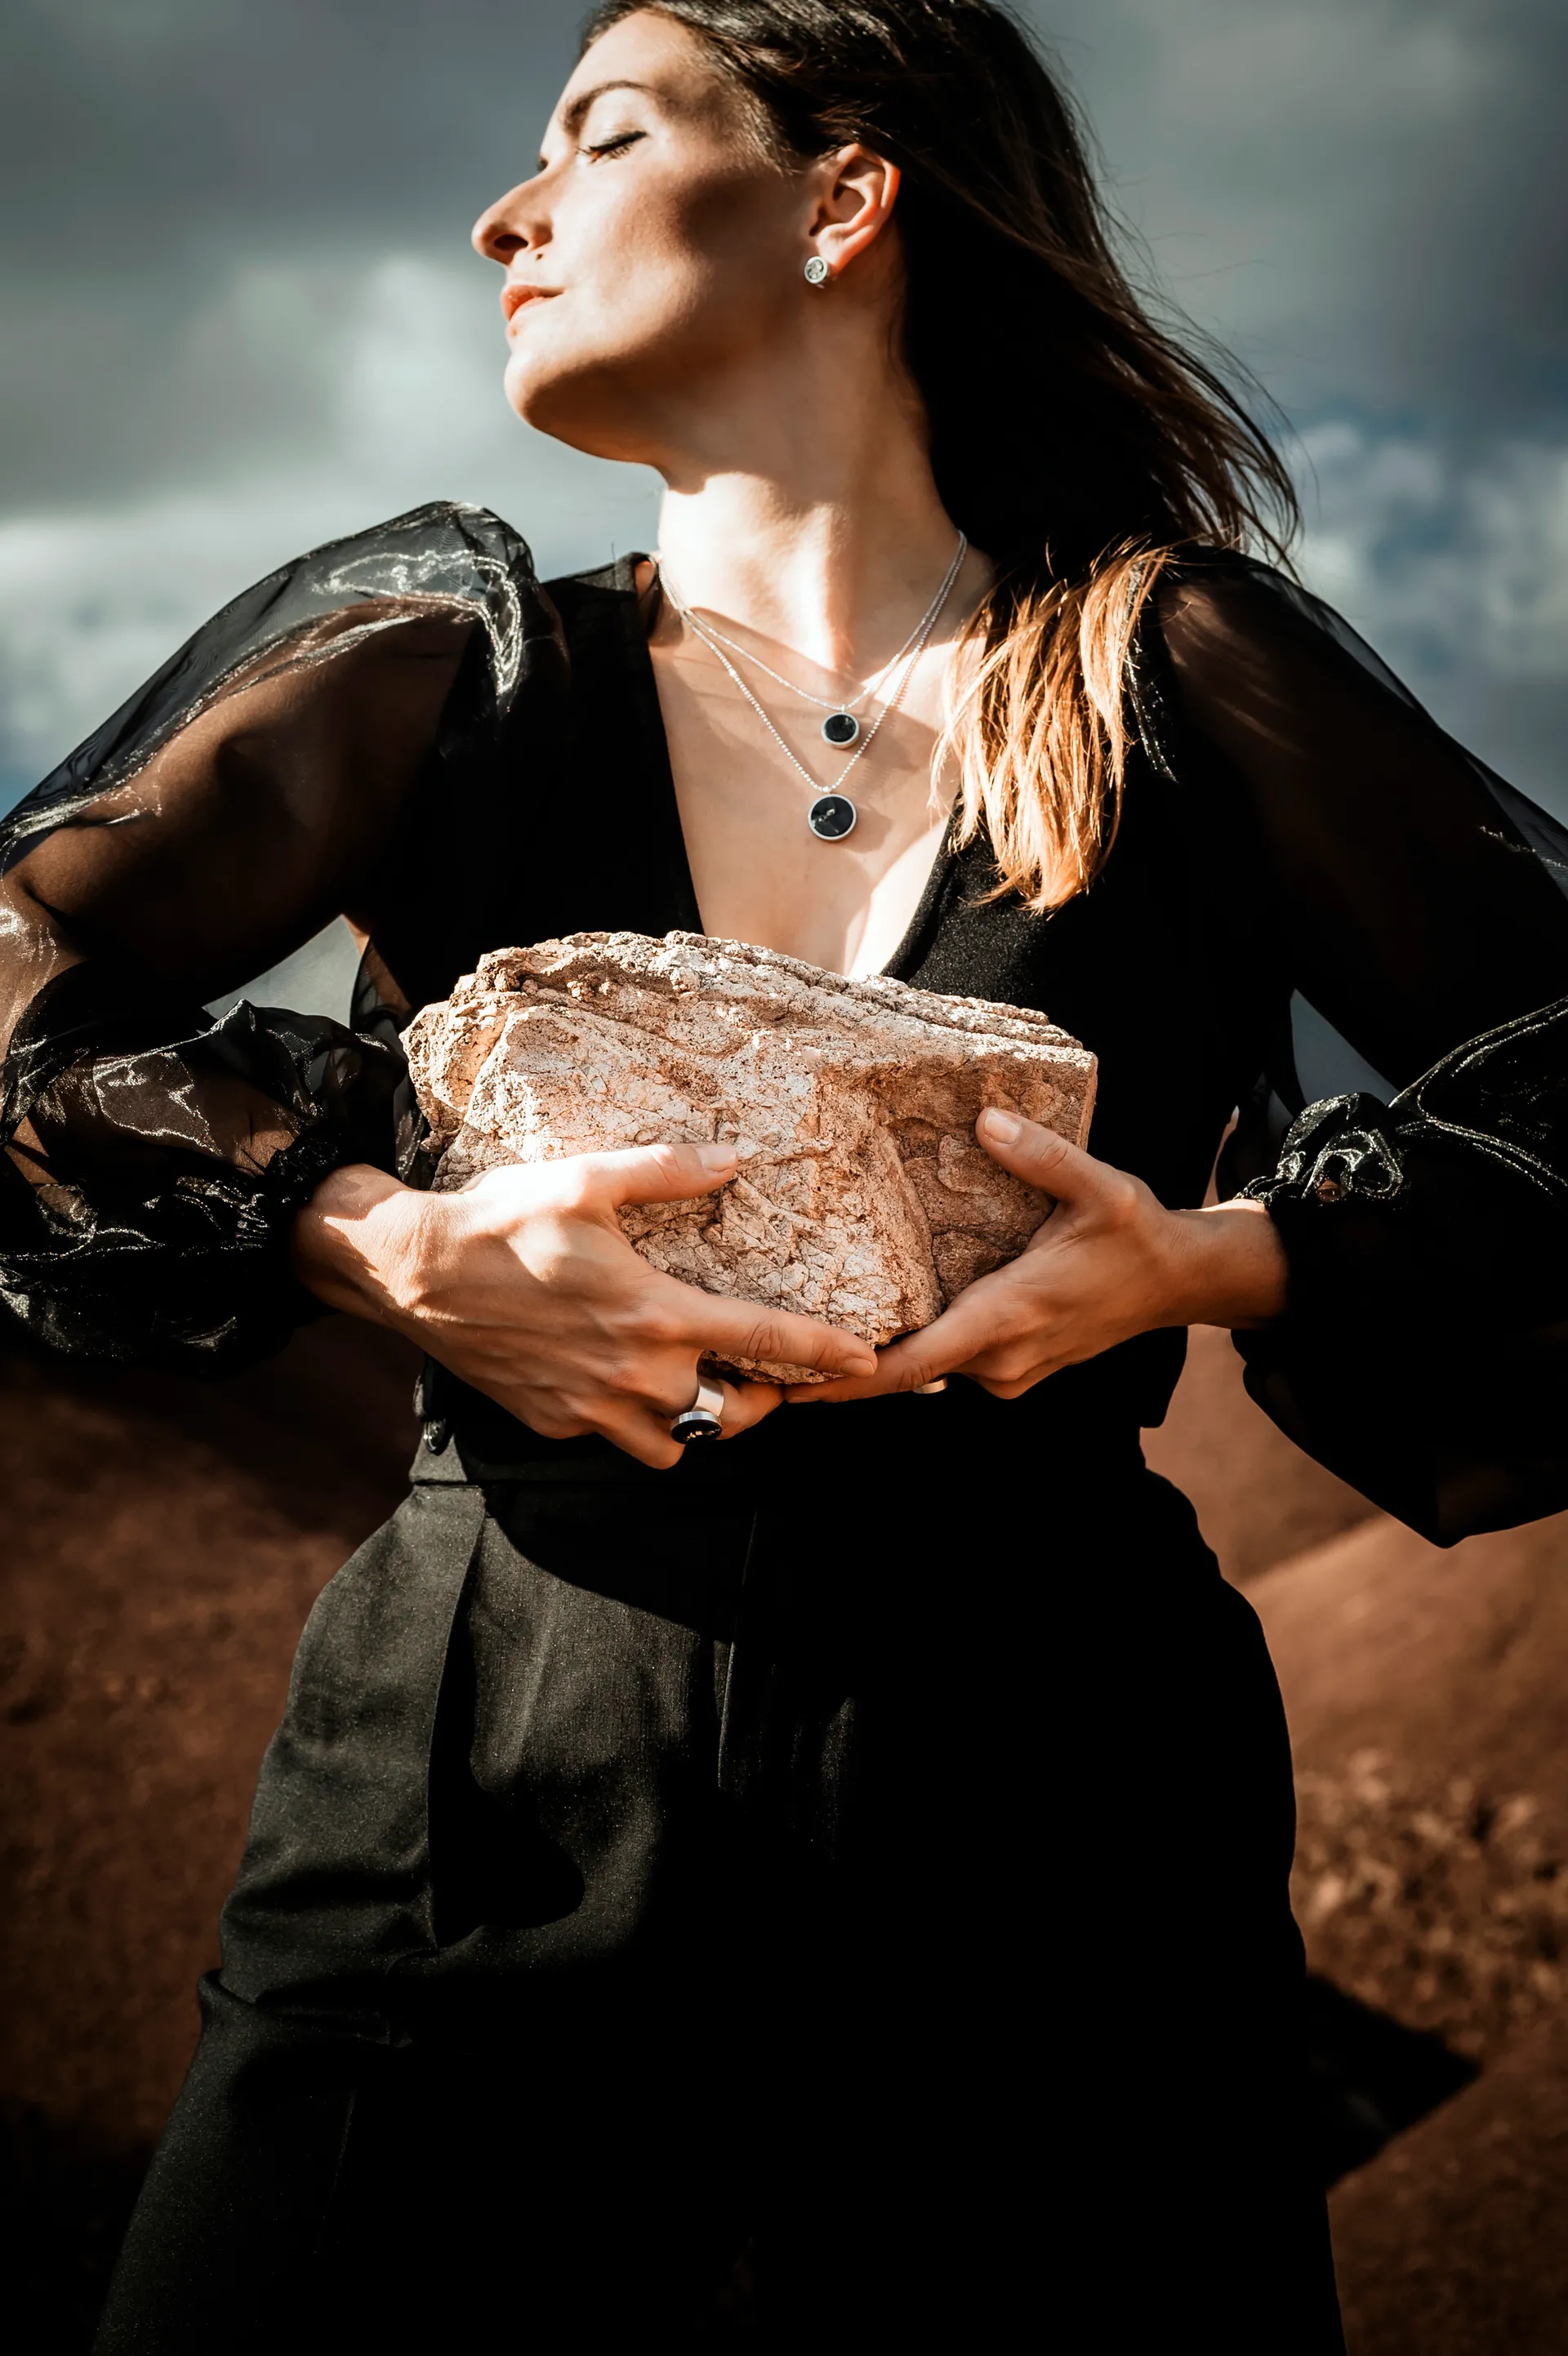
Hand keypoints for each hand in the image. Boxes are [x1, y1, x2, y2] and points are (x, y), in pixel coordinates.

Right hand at [293, 1140, 875, 1468]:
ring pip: (680, 1444)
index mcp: (654, 1312)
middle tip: (767, 1375)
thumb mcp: (587, 1180)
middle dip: (763, 1402)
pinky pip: (618, 1440)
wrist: (417, 1273)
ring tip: (703, 1388)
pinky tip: (630, 1385)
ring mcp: (592, 1408)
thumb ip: (667, 1171)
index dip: (822, 1354)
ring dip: (703, 1424)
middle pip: (734, 1415)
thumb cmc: (504, 1221)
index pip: (762, 1340)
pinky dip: (638, 1424)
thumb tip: (733, 1158)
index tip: (866, 1362)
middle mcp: (633, 1372)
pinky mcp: (556, 1424)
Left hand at [787, 1107, 1287, 1405]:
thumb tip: (984, 1119)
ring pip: (929, 1373)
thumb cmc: (1135, 1235)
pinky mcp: (1015, 1368)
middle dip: (842, 1372)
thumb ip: (1039, 1154)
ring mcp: (1009, 1370)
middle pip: (906, 1377)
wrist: (1180, 1282)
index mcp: (1009, 1314)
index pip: (915, 1365)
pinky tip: (878, 1325)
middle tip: (770, 1360)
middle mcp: (1002, 1356)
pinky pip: (951, 1366)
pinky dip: (914, 1353)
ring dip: (876, 1361)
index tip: (794, 1384)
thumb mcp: (1097, 1186)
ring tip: (807, 1338)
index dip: (851, 1378)